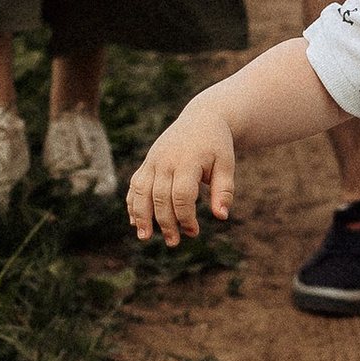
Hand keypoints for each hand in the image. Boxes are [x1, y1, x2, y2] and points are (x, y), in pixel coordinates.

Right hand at [128, 99, 236, 244]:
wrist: (202, 118)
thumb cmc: (217, 145)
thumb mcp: (226, 164)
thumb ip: (224, 190)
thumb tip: (221, 216)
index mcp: (187, 161)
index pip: (181, 195)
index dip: (186, 217)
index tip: (194, 232)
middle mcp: (165, 160)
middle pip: (159, 197)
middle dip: (165, 223)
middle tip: (174, 242)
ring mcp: (153, 160)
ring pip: (140, 191)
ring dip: (141, 216)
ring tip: (144, 237)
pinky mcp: (147, 162)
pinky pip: (135, 184)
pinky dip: (132, 203)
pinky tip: (135, 222)